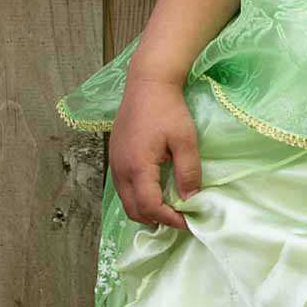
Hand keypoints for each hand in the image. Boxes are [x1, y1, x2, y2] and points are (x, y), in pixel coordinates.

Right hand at [110, 74, 201, 229]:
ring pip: (125, 200)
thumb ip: (188, 171)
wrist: (147, 84)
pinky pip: (123, 187)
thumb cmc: (168, 109)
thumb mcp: (185, 140)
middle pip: (133, 209)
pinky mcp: (115, 156)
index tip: (187, 222)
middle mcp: (120, 170)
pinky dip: (137, 197)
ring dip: (145, 210)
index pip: (150, 206)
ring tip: (168, 210)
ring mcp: (115, 163)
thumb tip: (192, 199)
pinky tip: (154, 191)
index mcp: (137, 167)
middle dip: (155, 219)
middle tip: (178, 220)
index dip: (168, 219)